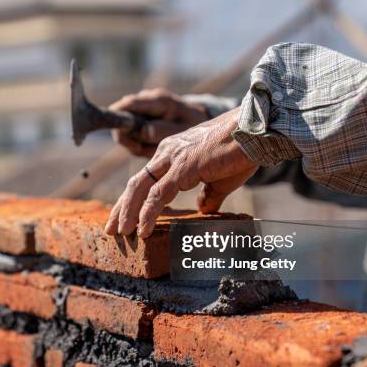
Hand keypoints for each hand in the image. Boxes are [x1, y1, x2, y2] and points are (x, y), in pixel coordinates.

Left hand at [105, 107, 257, 237]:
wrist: (255, 133)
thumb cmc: (240, 152)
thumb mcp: (219, 179)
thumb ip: (207, 194)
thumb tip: (204, 209)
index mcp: (173, 154)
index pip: (145, 180)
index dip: (131, 201)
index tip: (124, 220)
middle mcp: (167, 153)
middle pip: (135, 184)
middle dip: (120, 208)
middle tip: (112, 230)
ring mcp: (173, 159)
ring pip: (140, 188)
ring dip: (128, 213)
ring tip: (121, 233)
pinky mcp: (184, 167)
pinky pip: (158, 194)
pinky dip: (147, 213)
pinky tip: (142, 229)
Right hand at [109, 88, 209, 156]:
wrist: (200, 121)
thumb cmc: (193, 125)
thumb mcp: (182, 129)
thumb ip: (163, 130)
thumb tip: (143, 130)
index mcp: (158, 100)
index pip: (127, 104)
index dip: (118, 120)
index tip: (124, 138)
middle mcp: (147, 99)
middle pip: (122, 116)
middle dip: (129, 136)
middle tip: (144, 148)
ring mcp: (143, 106)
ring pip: (125, 127)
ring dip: (135, 141)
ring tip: (153, 146)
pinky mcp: (141, 115)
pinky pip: (132, 133)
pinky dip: (139, 142)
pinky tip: (153, 144)